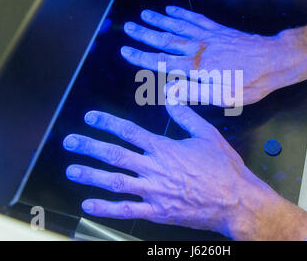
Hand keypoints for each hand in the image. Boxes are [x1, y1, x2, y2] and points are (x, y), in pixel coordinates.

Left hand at [63, 99, 306, 239]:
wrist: (236, 200)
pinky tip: (88, 204)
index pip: (129, 131)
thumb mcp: (207, 134)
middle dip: (89, 147)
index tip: (90, 118)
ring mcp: (153, 191)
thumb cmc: (223, 167)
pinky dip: (106, 208)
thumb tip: (171, 94)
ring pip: (115, 182)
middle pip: (114, 155)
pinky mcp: (157, 212)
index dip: (106, 122)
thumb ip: (186, 114)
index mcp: (164, 147)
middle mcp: (154, 168)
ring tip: (71, 170)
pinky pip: (127, 210)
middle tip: (70, 142)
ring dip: (90, 175)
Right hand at [121, 7, 306, 106]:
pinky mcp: (219, 30)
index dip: (142, 56)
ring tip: (143, 14)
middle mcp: (199, 50)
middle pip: (166, 41)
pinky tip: (171, 9)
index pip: (163, 62)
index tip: (125, 50)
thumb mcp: (225, 97)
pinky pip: (196, 19)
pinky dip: (182, 14)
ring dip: (159, 21)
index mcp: (198, 69)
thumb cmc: (251, 84)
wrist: (275, 61)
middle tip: (127, 27)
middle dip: (145, 34)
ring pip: (178, 27)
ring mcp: (209, 37)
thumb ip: (196, 93)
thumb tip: (170, 90)